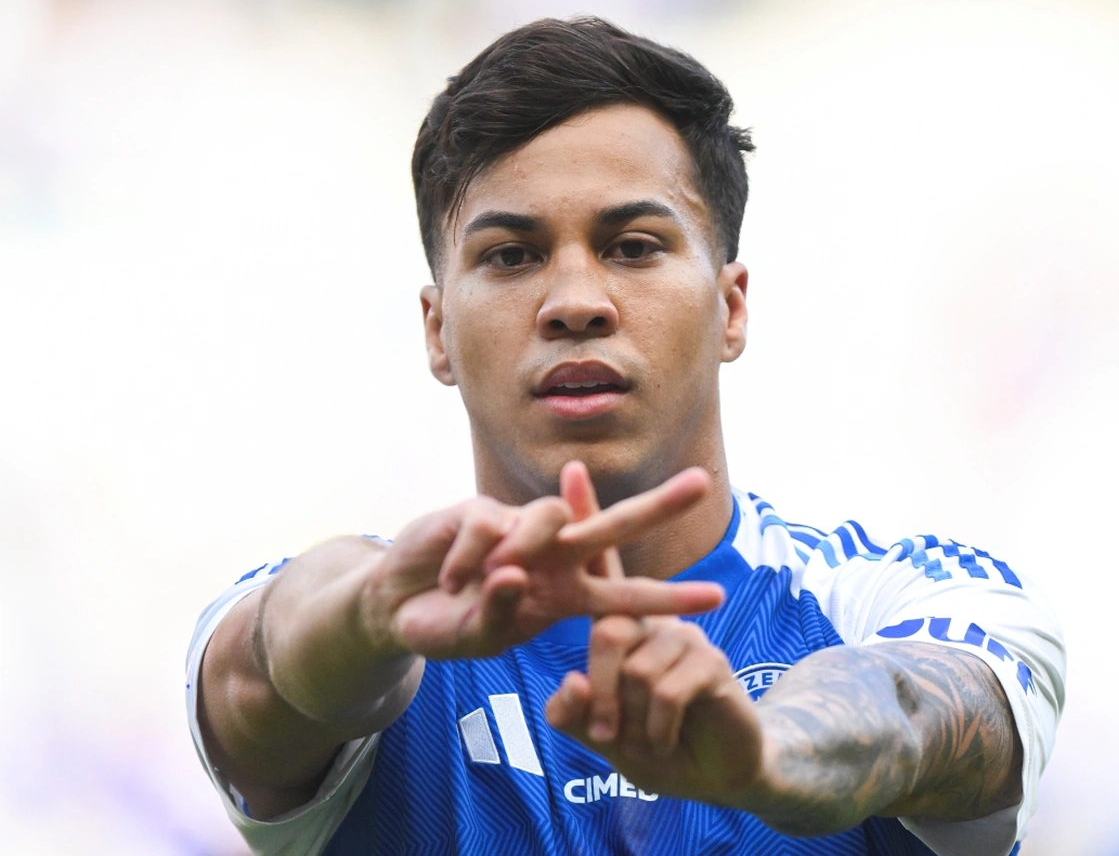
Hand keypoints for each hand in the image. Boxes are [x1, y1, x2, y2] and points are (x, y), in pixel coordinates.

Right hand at [358, 462, 724, 659]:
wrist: (395, 608)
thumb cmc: (449, 626)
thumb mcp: (479, 639)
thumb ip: (502, 615)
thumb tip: (517, 573)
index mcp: (565, 595)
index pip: (626, 597)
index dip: (669, 598)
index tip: (718, 597)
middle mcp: (552, 557)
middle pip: (614, 526)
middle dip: (659, 505)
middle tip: (702, 484)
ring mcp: (520, 529)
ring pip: (550, 516)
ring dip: (520, 549)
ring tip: (478, 584)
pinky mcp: (482, 509)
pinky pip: (489, 526)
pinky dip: (469, 558)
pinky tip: (451, 579)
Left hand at [544, 614, 764, 805]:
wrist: (711, 778)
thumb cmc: (652, 746)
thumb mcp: (601, 738)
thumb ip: (572, 714)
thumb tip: (571, 682)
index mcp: (621, 629)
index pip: (588, 621)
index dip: (580, 670)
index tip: (590, 720)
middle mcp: (653, 622)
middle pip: (607, 634)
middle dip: (602, 698)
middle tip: (606, 738)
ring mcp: (686, 638)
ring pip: (638, 670)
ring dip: (634, 724)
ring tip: (645, 745)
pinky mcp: (713, 662)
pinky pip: (667, 693)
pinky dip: (658, 730)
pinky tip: (664, 743)